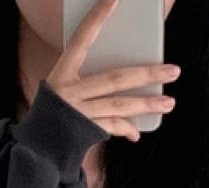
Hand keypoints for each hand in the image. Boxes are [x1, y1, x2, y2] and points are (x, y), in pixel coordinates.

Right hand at [47, 0, 179, 141]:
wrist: (35, 147)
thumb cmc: (54, 111)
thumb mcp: (63, 86)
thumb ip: (87, 75)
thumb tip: (127, 72)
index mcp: (62, 72)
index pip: (82, 40)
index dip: (97, 19)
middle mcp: (69, 92)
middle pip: (115, 79)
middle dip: (147, 74)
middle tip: (173, 70)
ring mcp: (77, 114)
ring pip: (118, 106)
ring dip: (146, 104)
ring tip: (168, 102)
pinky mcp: (83, 133)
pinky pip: (110, 127)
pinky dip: (126, 129)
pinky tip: (137, 132)